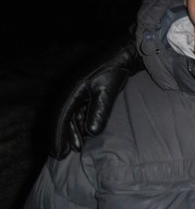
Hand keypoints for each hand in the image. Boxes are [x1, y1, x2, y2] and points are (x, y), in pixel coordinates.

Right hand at [50, 34, 140, 158]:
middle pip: (61, 117)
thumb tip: (91, 133)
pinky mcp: (84, 90)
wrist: (124, 53)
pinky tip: (84, 134)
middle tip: (62, 155)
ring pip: (69, 115)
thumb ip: (99, 111)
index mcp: (72, 89)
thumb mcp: (107, 91)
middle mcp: (70, 90)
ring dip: (72, 131)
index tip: (57, 153)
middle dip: (62, 137)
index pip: (60, 117)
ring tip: (76, 148)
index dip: (58, 136)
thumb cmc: (115, 70)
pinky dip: (79, 122)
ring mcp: (76, 90)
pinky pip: (77, 110)